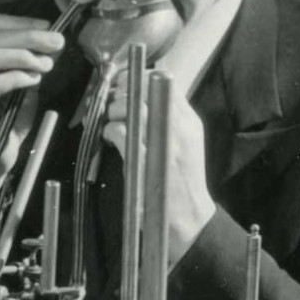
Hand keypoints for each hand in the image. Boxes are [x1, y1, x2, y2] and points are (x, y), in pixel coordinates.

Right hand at [0, 13, 64, 233]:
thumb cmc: (5, 124)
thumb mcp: (21, 86)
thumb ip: (29, 64)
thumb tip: (51, 41)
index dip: (20, 22)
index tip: (48, 27)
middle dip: (29, 36)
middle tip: (56, 42)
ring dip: (24, 55)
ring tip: (47, 64)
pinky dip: (19, 77)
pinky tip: (35, 80)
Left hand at [105, 70, 214, 268]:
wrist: (190, 220)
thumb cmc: (180, 182)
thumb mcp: (185, 144)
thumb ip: (168, 119)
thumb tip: (139, 97)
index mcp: (189, 121)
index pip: (163, 80)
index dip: (137, 79)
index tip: (123, 85)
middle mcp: (179, 128)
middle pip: (144, 90)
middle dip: (120, 94)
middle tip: (109, 105)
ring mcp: (163, 143)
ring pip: (129, 108)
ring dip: (112, 112)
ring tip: (109, 124)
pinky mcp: (145, 161)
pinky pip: (120, 132)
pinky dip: (109, 131)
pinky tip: (109, 139)